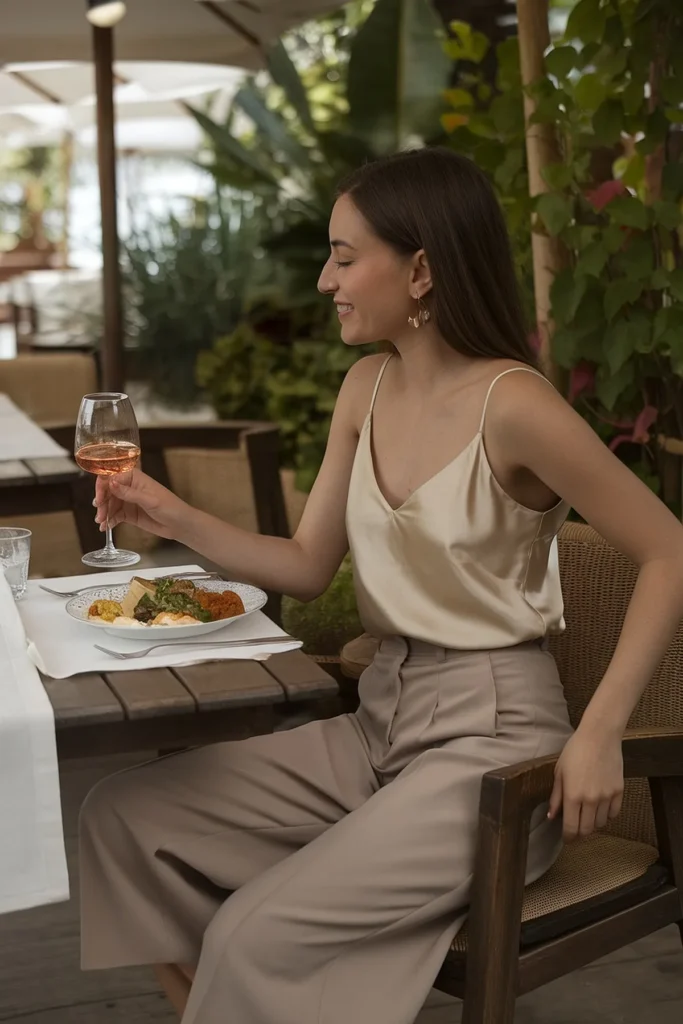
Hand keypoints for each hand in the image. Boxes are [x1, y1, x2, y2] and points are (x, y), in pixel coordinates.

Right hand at [94, 470, 189, 541]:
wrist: (180, 525)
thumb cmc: (170, 507)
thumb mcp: (149, 500)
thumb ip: (129, 493)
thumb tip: (111, 483)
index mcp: (134, 477)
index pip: (112, 477)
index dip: (102, 488)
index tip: (99, 500)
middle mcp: (129, 487)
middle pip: (108, 492)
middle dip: (102, 503)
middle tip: (100, 515)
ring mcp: (128, 501)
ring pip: (110, 504)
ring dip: (104, 513)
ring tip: (101, 523)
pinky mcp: (129, 514)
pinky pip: (115, 515)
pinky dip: (109, 521)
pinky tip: (105, 527)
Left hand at [548, 727, 623, 841]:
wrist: (600, 736)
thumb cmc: (575, 751)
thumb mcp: (559, 772)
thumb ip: (556, 796)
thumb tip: (551, 816)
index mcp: (572, 796)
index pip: (571, 827)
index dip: (568, 837)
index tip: (566, 839)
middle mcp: (590, 800)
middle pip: (587, 830)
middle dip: (580, 833)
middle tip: (576, 829)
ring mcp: (607, 797)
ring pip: (601, 823)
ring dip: (593, 823)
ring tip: (587, 815)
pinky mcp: (619, 792)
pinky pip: (613, 813)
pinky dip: (606, 815)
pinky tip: (600, 807)